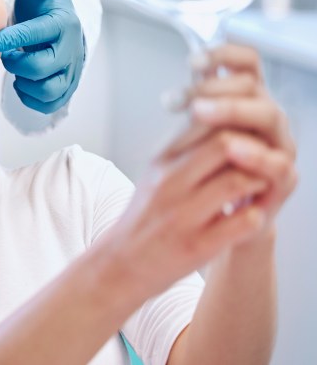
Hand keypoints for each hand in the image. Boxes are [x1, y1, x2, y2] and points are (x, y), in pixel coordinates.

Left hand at [0, 0, 84, 113]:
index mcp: (62, 24)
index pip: (39, 33)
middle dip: (17, 62)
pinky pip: (49, 103)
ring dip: (25, 82)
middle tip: (6, 54)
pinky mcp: (65, 88)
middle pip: (42, 67)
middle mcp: (70, 50)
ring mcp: (70, 72)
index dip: (16, 38)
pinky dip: (32, 98)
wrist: (61, 28)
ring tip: (16, 68)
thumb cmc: (44, 8)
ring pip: (48, 89)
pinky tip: (22, 82)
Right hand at [102, 45, 296, 298]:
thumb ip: (185, 148)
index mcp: (161, 161)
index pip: (205, 120)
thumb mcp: (156, 173)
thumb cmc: (146, 216)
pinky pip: (243, 222)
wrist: (121, 263)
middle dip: (253, 149)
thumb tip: (219, 119)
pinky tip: (250, 216)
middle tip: (261, 160)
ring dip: (259, 182)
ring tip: (257, 188)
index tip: (247, 135)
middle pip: (225, 144)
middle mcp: (169, 183)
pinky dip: (255, 216)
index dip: (235, 124)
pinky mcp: (198, 246)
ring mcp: (183, 215)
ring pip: (237, 181)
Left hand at [183, 45, 297, 236]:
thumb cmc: (206, 169)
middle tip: (183, 98)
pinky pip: (279, 162)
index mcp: (247, 99)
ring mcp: (278, 145)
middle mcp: (266, 116)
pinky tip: (233, 148)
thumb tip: (178, 86)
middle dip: (214, 87)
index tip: (191, 61)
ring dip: (232, 111)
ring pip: (268, 116)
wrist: (217, 217)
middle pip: (252, 86)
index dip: (224, 54)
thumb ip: (193, 106)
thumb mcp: (193, 133)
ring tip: (200, 113)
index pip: (246, 63)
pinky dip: (256, 154)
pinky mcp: (284, 179)